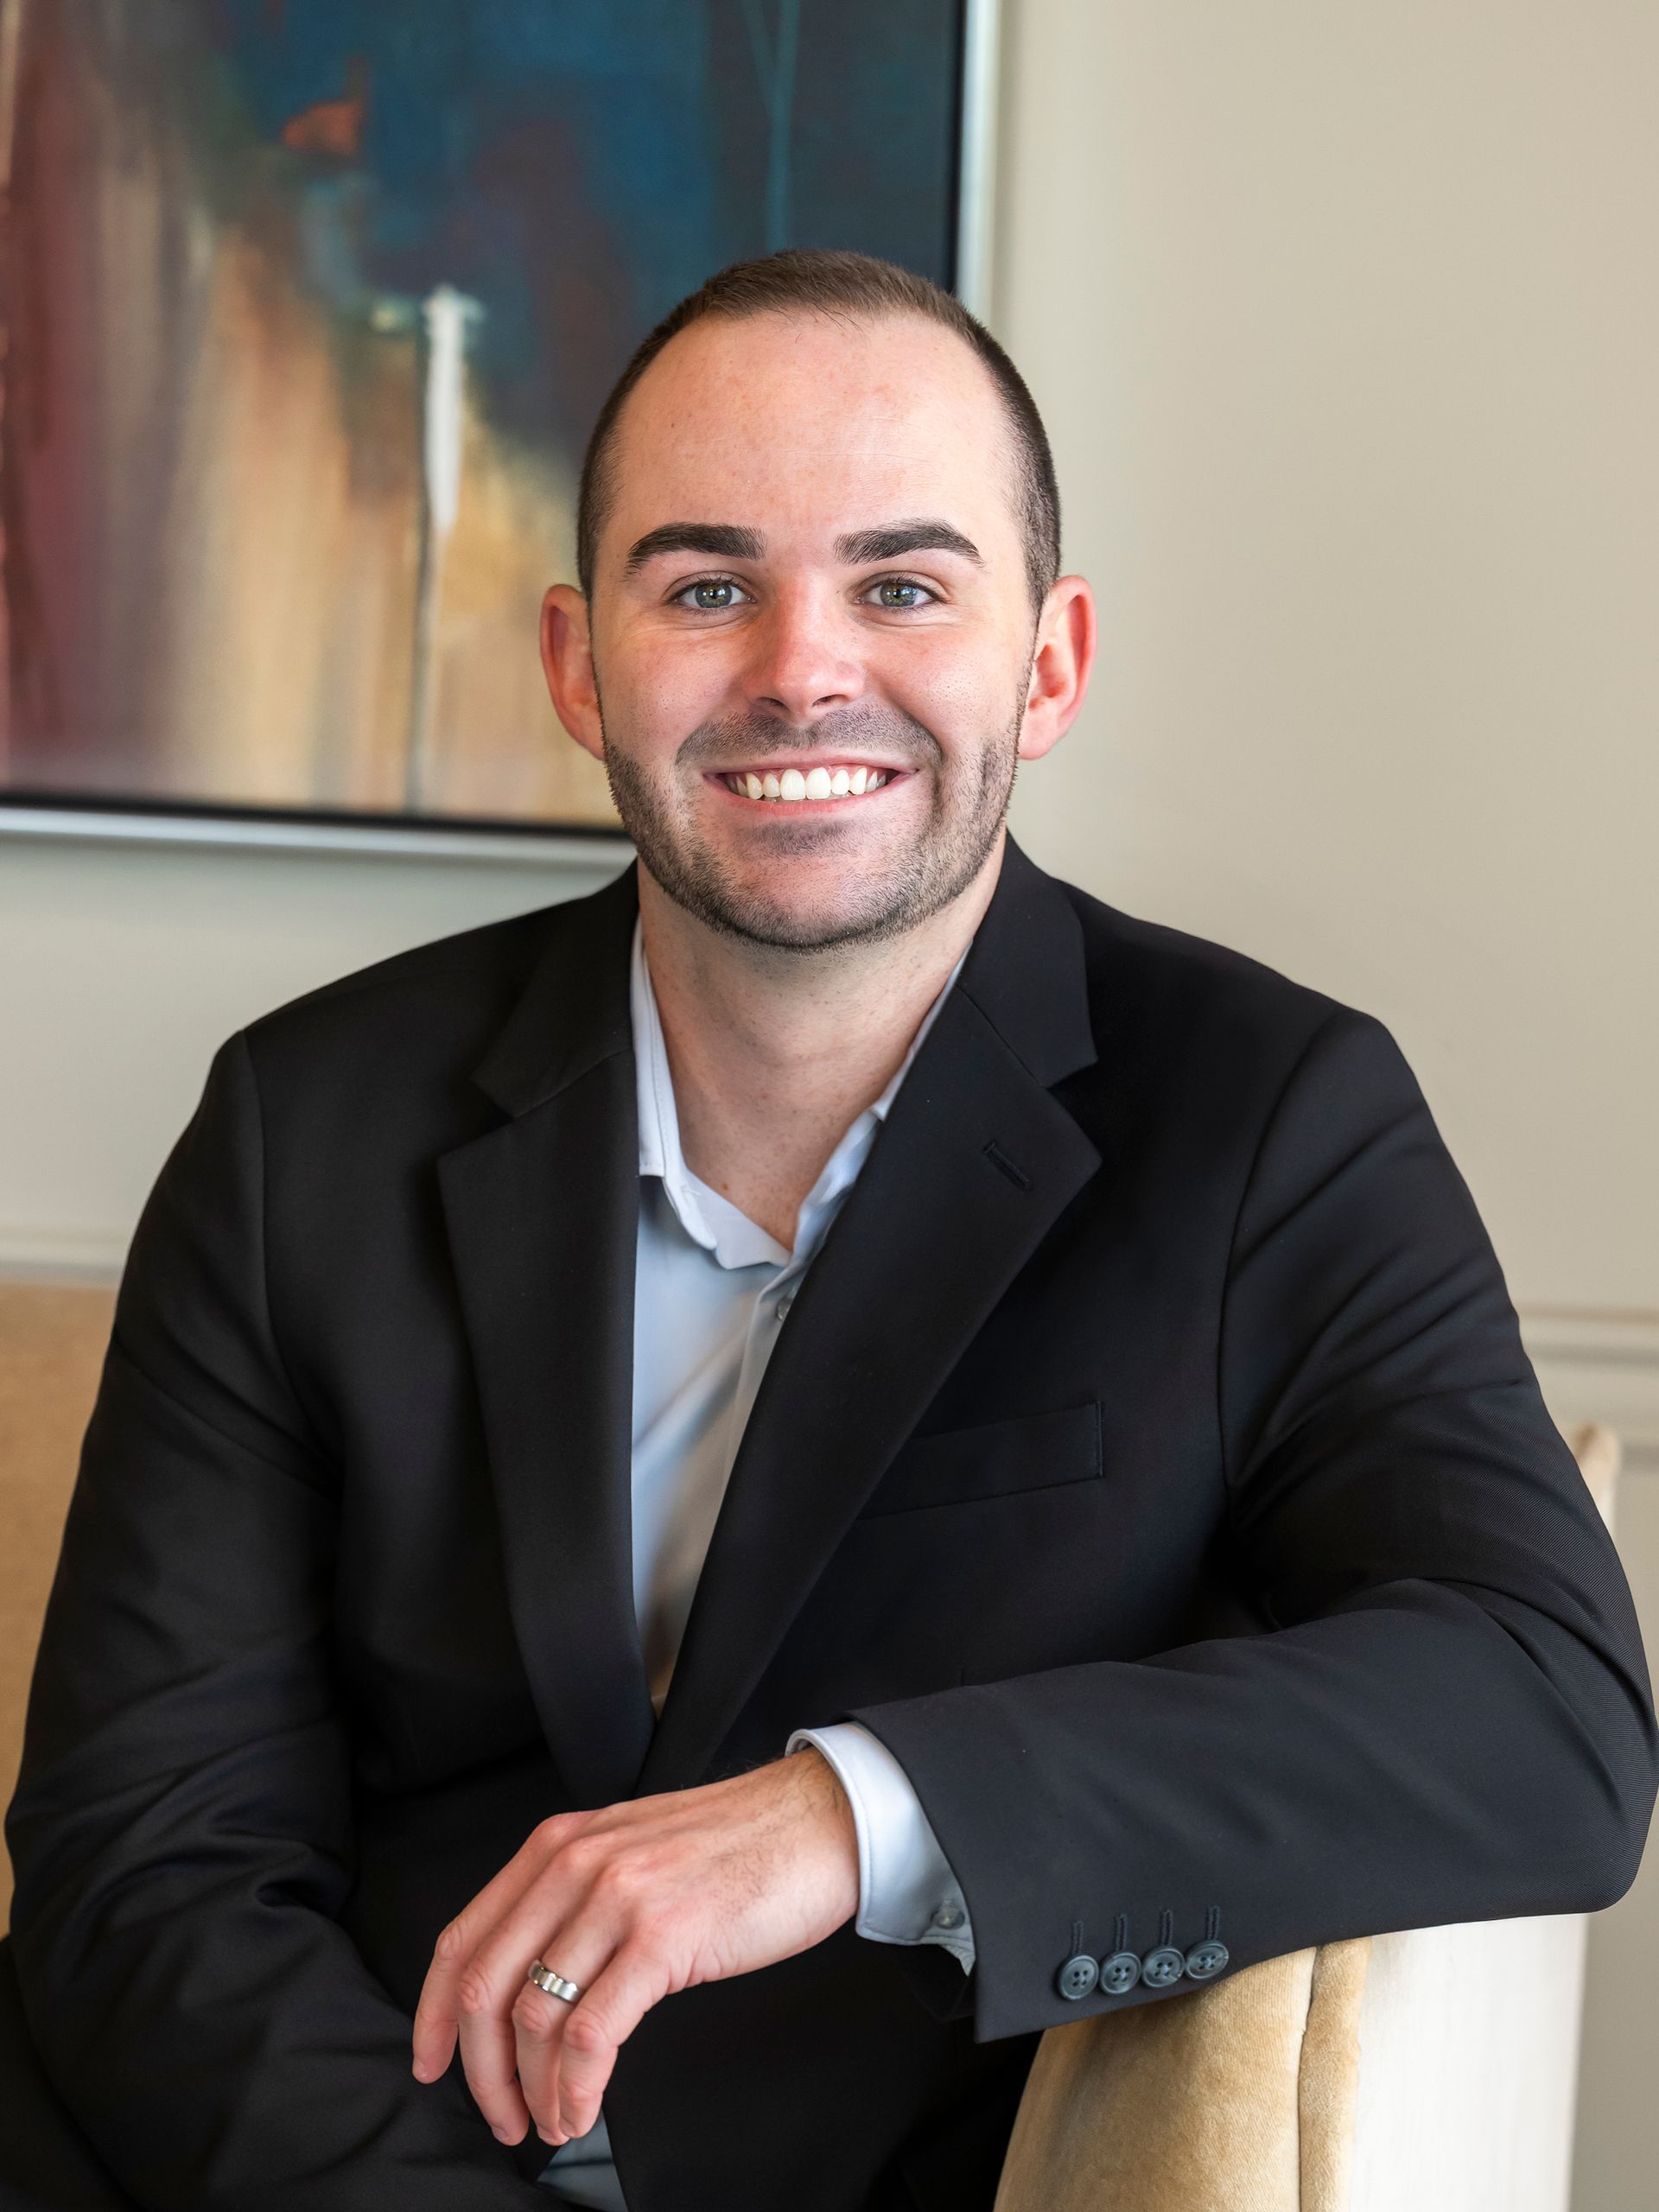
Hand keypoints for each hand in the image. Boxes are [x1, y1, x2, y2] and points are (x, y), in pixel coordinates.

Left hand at [410, 1748, 858, 2146]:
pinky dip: (575, 2089)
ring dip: (533, 2091)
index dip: (433, 2013)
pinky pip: (590, 2033)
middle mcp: (575, 1864)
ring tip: (554, 2123)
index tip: (432, 2062)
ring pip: (532, 2017)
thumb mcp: (630, 1849)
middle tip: (502, 2117)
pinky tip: (585, 2109)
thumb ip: (575, 1894)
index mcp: (558, 1845)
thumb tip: (531, 1981)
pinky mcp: (661, 1938)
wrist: (815, 1820)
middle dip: (481, 2072)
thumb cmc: (735, 1844)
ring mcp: (617, 1898)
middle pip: (483, 1987)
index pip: (462, 1937)